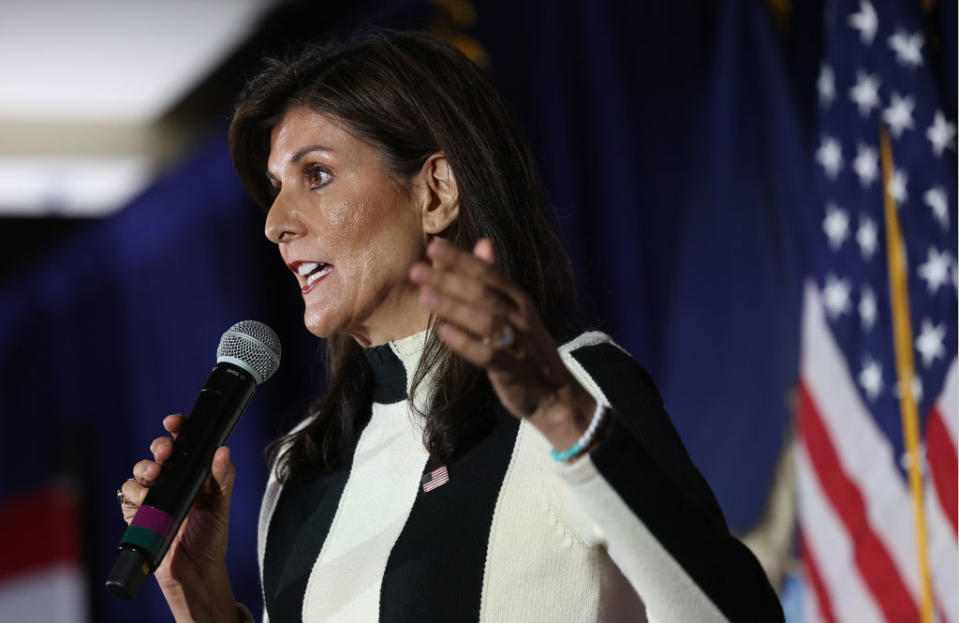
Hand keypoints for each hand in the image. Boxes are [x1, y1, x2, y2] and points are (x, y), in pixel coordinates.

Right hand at [118, 414, 238, 621]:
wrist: (195, 570)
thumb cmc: (211, 536)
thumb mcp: (221, 504)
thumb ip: (223, 478)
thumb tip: (222, 450)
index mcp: (194, 473)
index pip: (183, 443)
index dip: (177, 428)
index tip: (174, 422)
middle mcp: (173, 481)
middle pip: (158, 452)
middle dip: (159, 447)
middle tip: (165, 452)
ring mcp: (154, 496)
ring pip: (140, 471)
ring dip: (144, 469)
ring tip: (155, 478)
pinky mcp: (138, 513)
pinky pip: (127, 494)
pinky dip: (133, 493)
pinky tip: (144, 499)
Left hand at [409, 237, 596, 449]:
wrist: (556, 395)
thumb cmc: (526, 349)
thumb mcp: (516, 310)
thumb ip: (497, 278)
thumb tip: (483, 242)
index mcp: (520, 300)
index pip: (489, 273)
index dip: (461, 259)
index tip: (432, 247)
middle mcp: (522, 318)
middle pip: (484, 293)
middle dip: (450, 279)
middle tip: (416, 270)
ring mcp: (519, 344)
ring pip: (486, 320)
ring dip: (454, 307)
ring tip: (424, 296)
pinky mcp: (514, 371)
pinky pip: (488, 354)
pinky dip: (465, 342)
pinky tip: (443, 332)